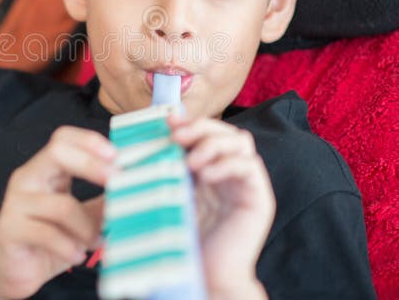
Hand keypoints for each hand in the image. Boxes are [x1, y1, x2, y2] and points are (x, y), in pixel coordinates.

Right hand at [0, 126, 115, 298]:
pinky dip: (69, 247)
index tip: (118, 156)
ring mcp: (16, 203)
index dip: (90, 141)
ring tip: (97, 241)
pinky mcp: (9, 229)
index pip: (63, 138)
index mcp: (46, 169)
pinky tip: (76, 256)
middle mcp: (28, 178)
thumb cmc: (50, 239)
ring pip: (61, 205)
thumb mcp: (83, 217)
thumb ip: (103, 202)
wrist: (13, 270)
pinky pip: (46, 234)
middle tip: (117, 182)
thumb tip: (136, 188)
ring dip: (88, 227)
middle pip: (57, 152)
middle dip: (92, 165)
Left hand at [168, 114, 274, 298]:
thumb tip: (139, 145)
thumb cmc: (183, 243)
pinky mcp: (258, 198)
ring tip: (191, 161)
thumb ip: (163, 172)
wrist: (207, 278)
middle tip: (176, 135)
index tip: (166, 120)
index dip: (188, 122)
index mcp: (210, 171)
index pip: (206, 132)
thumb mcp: (168, 198)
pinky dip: (227, 164)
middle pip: (225, 130)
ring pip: (241, 141)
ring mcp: (247, 184)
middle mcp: (231, 173)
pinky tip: (206, 176)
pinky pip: (250, 166)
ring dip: (213, 143)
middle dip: (200, 127)